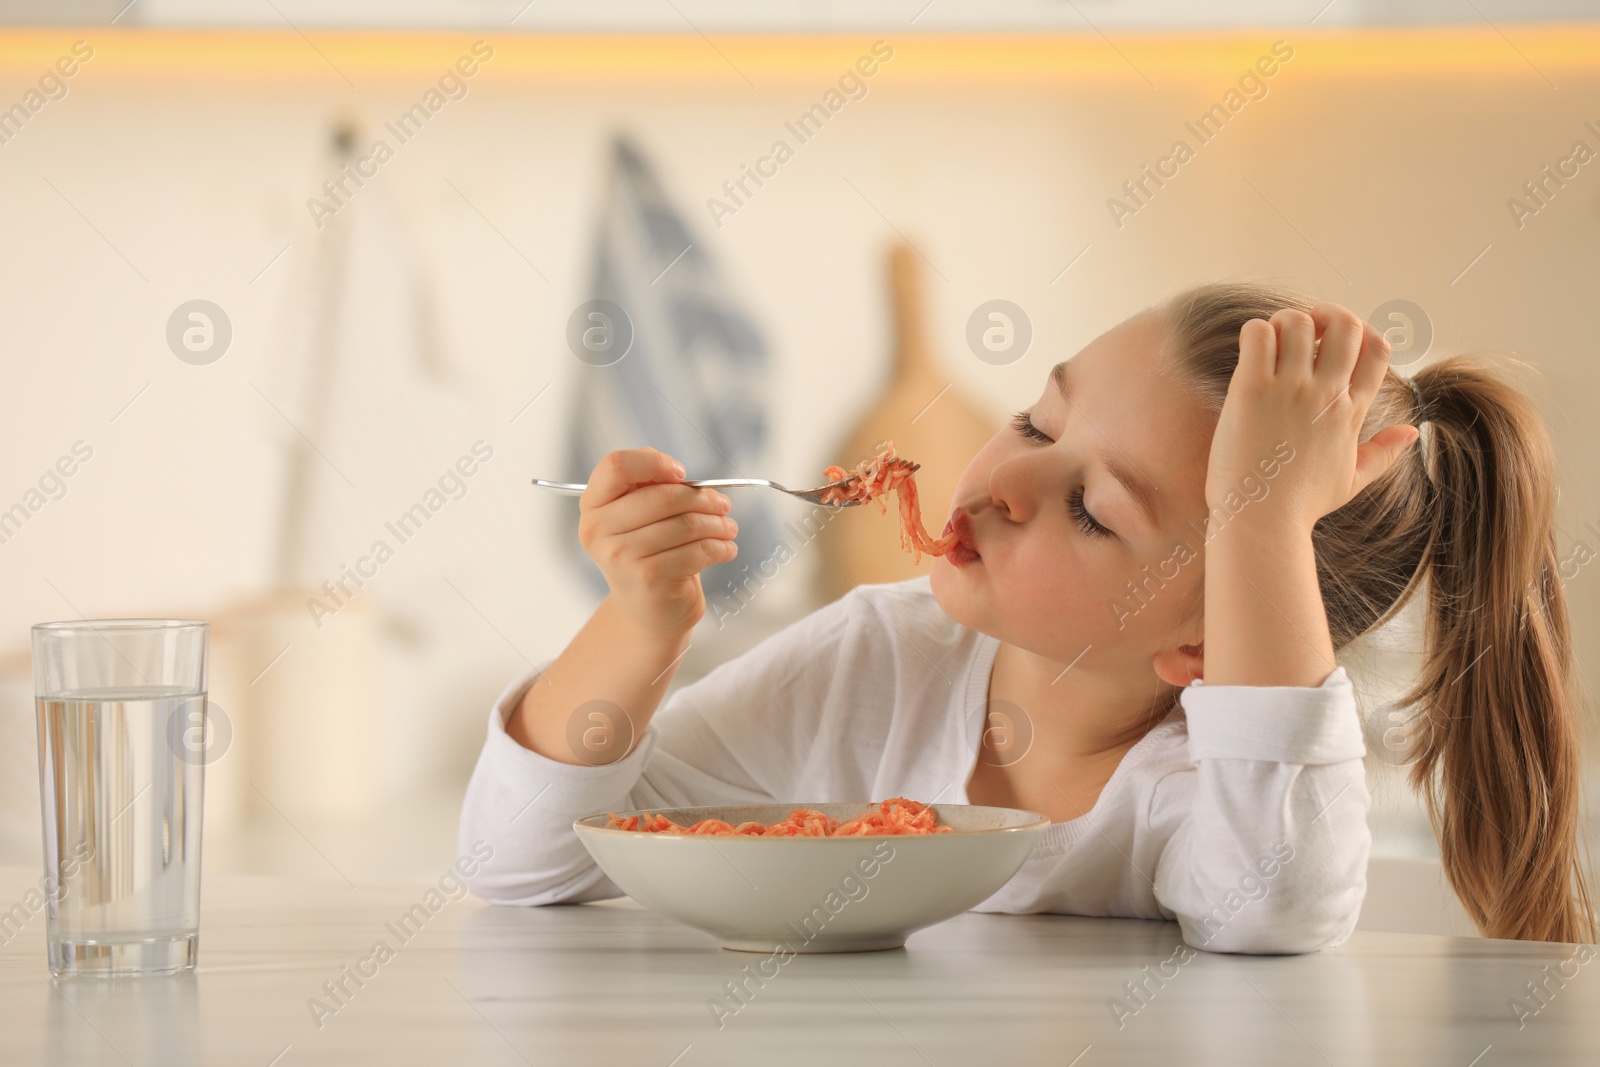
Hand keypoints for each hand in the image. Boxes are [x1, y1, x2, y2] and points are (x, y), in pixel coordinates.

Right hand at [578, 448, 738, 635]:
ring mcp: (621, 557)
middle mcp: (599, 530)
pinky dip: (720, 547)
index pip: (616, 466)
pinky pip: (697, 551)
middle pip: (663, 495)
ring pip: (685, 524)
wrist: (649, 612)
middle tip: (723, 505)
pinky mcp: (649, 579)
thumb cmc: (649, 556)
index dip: (654, 463)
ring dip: (718, 524)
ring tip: (728, 528)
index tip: (682, 474)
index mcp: (594, 506)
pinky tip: (726, 549)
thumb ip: (650, 486)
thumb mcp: (639, 517)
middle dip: (703, 498)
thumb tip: (678, 473)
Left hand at [1206, 303, 1420, 533]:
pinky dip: (1255, 332)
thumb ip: (1383, 452)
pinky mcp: (1252, 389)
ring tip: (1272, 345)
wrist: (1261, 522)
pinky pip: (1258, 333)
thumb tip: (1412, 432)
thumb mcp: (1352, 479)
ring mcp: (1290, 389)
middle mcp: (1327, 394)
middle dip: (1325, 316)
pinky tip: (1251, 354)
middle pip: (1346, 325)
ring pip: (1299, 322)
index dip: (1360, 333)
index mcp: (1352, 411)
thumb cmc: (1301, 505)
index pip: (1378, 349)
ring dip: (1285, 323)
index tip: (1334, 345)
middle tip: (1303, 332)